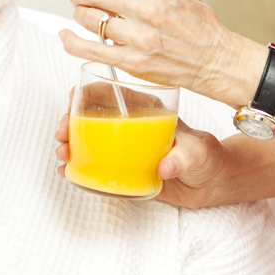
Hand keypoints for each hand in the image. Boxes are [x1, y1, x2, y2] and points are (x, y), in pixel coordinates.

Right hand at [54, 110, 229, 208]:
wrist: (212, 181)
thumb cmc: (207, 156)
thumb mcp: (198, 152)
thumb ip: (183, 157)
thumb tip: (166, 165)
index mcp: (147, 109)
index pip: (113, 92)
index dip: (88, 93)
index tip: (72, 101)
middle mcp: (132, 124)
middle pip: (93, 115)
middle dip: (71, 121)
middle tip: (62, 134)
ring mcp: (125, 146)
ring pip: (89, 139)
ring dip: (69, 142)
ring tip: (61, 154)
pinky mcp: (123, 167)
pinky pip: (94, 163)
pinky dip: (77, 166)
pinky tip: (66, 171)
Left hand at [59, 0, 265, 105]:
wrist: (217, 61)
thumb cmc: (201, 29)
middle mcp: (147, 8)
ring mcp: (138, 36)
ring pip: (91, 19)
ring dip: (78, 14)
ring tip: (79, 14)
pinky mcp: (132, 61)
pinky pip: (91, 50)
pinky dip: (72, 42)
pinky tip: (66, 36)